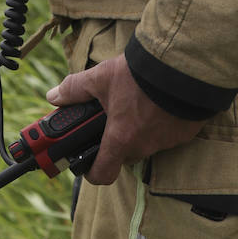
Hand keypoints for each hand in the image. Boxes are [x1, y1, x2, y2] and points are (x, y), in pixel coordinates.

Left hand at [46, 54, 205, 185]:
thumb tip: (53, 96)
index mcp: (121, 139)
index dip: (91, 171)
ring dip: (140, 128)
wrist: (181, 64)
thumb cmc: (138, 74)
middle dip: (117, 138)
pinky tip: (160, 100)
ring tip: (138, 100)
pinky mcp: (184, 132)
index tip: (87, 161)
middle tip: (113, 116)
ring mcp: (166, 141)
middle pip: (124, 153)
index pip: (103, 174)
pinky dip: (162, 121)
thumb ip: (75, 89)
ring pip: (147, 142)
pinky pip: (168, 133)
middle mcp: (144, 146)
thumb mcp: (100, 77)